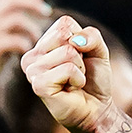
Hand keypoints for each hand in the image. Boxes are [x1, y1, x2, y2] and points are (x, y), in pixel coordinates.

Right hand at [0, 0, 51, 81]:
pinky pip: (15, 40)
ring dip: (32, 28)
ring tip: (36, 37)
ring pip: (17, 20)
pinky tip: (26, 49)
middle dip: (32, 3)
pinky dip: (25, 44)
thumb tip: (27, 16)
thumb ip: (2, 22)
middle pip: (11, 1)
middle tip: (47, 11)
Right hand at [19, 17, 116, 132]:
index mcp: (43, 44)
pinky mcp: (38, 85)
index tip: (81, 58)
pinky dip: (78, 79)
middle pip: (65, 35)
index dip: (83, 40)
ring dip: (80, 69)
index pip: (64, 23)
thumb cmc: (93, 80)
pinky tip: (71, 89)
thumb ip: (92, 36)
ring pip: (68, 52)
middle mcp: (32, 55)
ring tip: (74, 81)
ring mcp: (32, 70)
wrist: (96, 109)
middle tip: (77, 72)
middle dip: (81, 54)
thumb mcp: (99, 51)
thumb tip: (75, 40)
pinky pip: (67, 69)